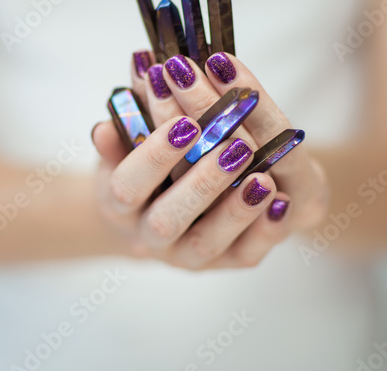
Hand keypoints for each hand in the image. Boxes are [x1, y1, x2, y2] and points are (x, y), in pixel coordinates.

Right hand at [92, 52, 327, 268]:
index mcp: (118, 206)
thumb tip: (105, 127)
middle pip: (166, 221)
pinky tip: (281, 203)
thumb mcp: (130, 144)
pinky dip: (264, 232)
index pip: (127, 187)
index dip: (154, 157)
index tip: (184, 125)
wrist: (159, 211)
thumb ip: (124, 129)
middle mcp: (148, 238)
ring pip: (207, 244)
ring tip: (264, 179)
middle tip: (233, 148)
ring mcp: (186, 255)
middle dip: (201, 184)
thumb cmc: (148, 167)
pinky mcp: (223, 262)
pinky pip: (245, 256)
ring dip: (235, 211)